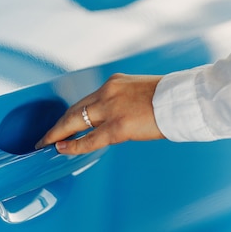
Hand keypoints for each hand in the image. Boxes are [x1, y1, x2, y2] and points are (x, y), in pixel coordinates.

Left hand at [35, 74, 165, 154]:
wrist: (185, 99)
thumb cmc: (171, 99)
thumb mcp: (142, 93)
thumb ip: (125, 103)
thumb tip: (119, 119)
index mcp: (116, 82)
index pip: (87, 100)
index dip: (72, 113)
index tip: (63, 122)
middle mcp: (109, 91)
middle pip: (75, 109)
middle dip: (58, 124)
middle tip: (45, 136)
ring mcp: (111, 108)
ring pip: (75, 122)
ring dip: (58, 134)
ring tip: (45, 144)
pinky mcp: (118, 126)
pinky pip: (89, 139)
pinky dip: (72, 145)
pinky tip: (60, 149)